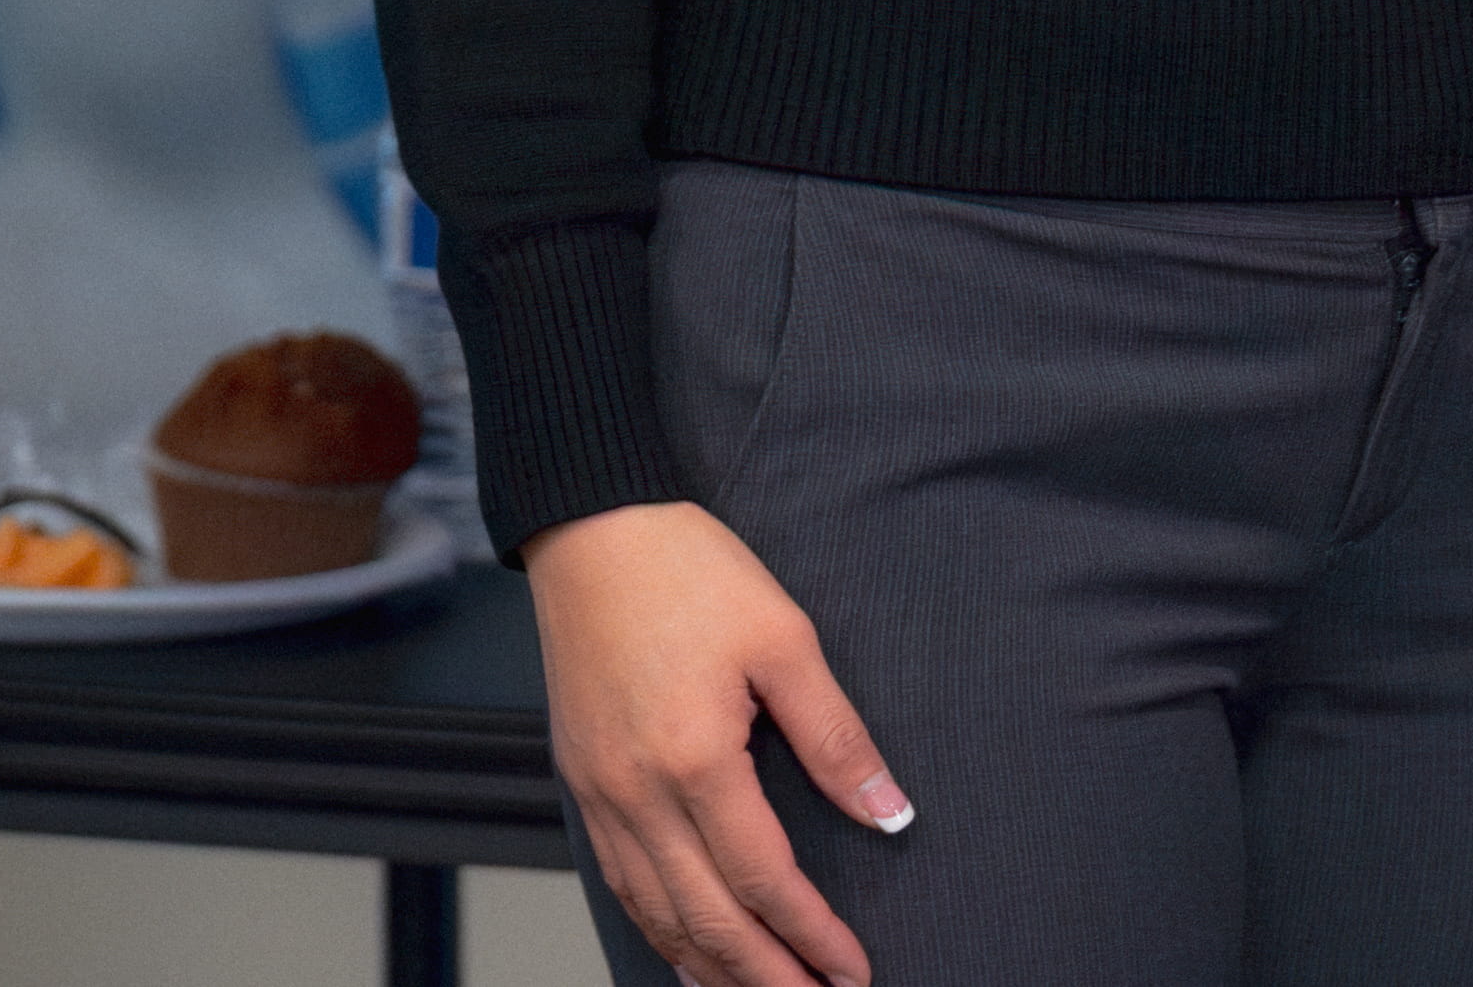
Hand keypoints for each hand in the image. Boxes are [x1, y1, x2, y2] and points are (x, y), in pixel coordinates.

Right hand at [525, 498, 908, 986]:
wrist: (593, 530)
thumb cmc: (693, 572)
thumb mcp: (787, 640)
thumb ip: (837, 736)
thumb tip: (889, 812)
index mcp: (695, 761)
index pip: (764, 880)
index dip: (812, 935)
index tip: (855, 971)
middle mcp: (637, 794)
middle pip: (706, 919)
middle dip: (764, 977)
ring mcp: (600, 795)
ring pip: (655, 913)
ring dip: (709, 967)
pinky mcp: (582, 784)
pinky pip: (622, 883)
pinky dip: (657, 929)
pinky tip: (685, 950)